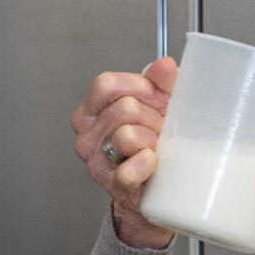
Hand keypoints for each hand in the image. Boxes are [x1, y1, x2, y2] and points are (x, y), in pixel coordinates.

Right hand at [70, 56, 178, 248]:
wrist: (158, 188)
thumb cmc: (153, 143)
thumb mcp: (157, 107)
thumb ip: (160, 83)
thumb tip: (165, 65)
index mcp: (92, 111)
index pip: (106, 85)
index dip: (139, 87)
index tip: (160, 97)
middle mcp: (88, 136)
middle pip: (123, 108)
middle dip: (152, 117)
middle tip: (160, 130)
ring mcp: (97, 161)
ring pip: (127, 136)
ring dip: (152, 140)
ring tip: (156, 147)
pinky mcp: (113, 186)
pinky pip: (129, 170)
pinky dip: (146, 165)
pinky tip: (154, 163)